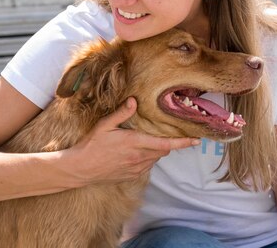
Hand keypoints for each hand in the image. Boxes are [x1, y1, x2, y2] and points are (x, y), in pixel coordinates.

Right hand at [67, 97, 199, 184]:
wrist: (80, 169)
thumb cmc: (91, 145)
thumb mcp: (104, 125)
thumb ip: (121, 113)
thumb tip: (134, 100)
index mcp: (135, 143)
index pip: (166, 144)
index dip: (183, 142)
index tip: (196, 140)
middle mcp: (139, 157)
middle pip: (163, 150)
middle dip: (168, 142)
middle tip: (166, 133)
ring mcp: (136, 168)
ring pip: (156, 159)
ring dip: (156, 150)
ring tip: (147, 141)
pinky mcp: (131, 176)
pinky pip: (147, 166)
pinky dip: (147, 158)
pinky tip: (136, 152)